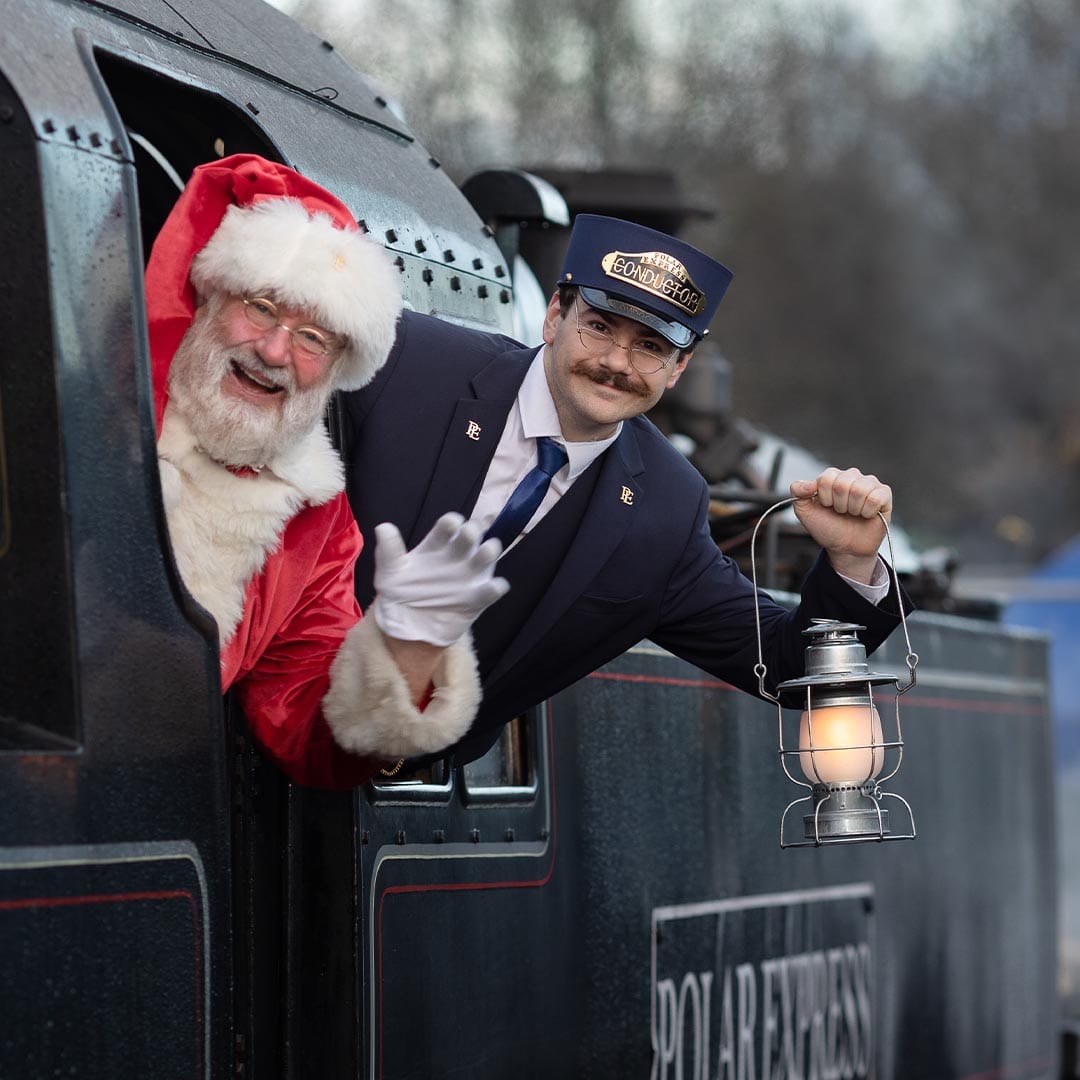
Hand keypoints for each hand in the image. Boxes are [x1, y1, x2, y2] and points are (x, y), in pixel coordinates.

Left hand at [371, 513, 509, 646]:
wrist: (406, 627)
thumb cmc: (399, 593)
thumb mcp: (389, 573)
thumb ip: (388, 551)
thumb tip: (383, 527)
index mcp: (437, 544)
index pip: (450, 524)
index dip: (453, 522)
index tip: (450, 525)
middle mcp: (457, 555)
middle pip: (473, 534)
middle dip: (474, 530)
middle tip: (468, 537)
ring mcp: (469, 575)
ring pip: (489, 554)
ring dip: (490, 551)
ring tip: (484, 554)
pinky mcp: (477, 598)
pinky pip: (493, 589)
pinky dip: (495, 587)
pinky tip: (490, 587)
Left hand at [789, 467, 891, 583]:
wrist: (845, 547)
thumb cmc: (828, 528)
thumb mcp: (805, 512)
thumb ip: (798, 492)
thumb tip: (809, 483)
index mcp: (833, 477)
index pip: (827, 478)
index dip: (825, 498)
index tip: (827, 507)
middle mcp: (852, 476)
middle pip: (843, 483)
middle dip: (839, 505)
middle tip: (841, 512)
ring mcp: (869, 483)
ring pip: (860, 490)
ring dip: (853, 509)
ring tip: (853, 514)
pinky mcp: (884, 494)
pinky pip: (876, 497)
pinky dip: (868, 511)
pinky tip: (866, 515)